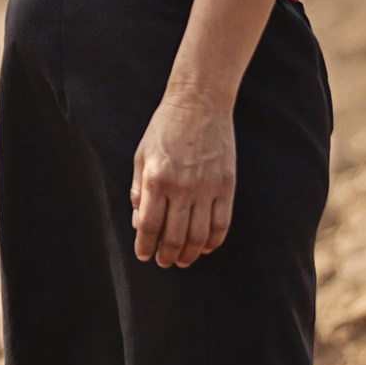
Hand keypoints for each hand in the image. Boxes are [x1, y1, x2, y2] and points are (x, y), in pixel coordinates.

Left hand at [130, 86, 235, 267]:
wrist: (199, 102)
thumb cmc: (165, 127)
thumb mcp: (141, 154)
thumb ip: (138, 189)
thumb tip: (138, 221)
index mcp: (156, 179)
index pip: (149, 226)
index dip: (145, 247)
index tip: (144, 256)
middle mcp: (181, 187)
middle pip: (174, 237)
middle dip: (167, 256)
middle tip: (164, 262)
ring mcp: (206, 187)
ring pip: (199, 235)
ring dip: (189, 254)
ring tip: (183, 260)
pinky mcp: (226, 185)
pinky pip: (222, 223)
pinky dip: (213, 241)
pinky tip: (205, 246)